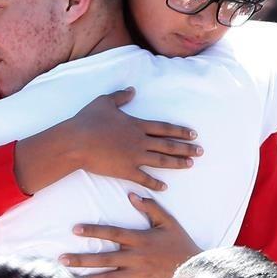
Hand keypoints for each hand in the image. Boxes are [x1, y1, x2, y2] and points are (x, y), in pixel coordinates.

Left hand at [61, 193, 200, 277]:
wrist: (195, 269)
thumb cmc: (181, 244)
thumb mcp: (169, 223)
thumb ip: (151, 208)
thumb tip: (132, 195)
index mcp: (141, 239)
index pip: (113, 233)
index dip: (93, 230)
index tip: (75, 229)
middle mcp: (136, 257)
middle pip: (104, 257)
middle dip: (82, 258)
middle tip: (62, 259)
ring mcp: (137, 275)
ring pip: (108, 277)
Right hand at [62, 88, 201, 190]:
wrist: (75, 142)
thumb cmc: (87, 121)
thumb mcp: (104, 102)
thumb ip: (120, 96)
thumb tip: (132, 90)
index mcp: (137, 125)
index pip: (164, 128)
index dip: (180, 131)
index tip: (193, 134)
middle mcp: (140, 141)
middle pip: (168, 145)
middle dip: (186, 148)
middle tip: (201, 151)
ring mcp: (134, 157)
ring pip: (161, 161)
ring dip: (177, 163)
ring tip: (190, 165)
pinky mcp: (125, 170)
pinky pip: (144, 178)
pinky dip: (155, 183)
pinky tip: (165, 186)